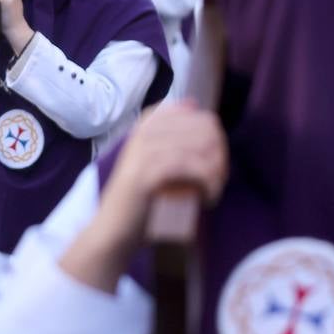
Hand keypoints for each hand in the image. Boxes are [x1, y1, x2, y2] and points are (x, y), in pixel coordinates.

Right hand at [61, 102, 226, 293]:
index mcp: (146, 125)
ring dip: (216, 173)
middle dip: (220, 156)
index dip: (216, 140)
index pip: (198, 117)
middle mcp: (143, 133)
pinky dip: (207, 183)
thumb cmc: (141, 198)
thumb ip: (171, 134)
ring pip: (200, 147)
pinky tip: (208, 198)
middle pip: (204, 130)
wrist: (114, 230)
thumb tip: (193, 103)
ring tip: (211, 193)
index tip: (214, 166)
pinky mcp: (145, 173)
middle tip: (216, 182)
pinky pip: (191, 167)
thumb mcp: (156, 158)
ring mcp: (142, 151)